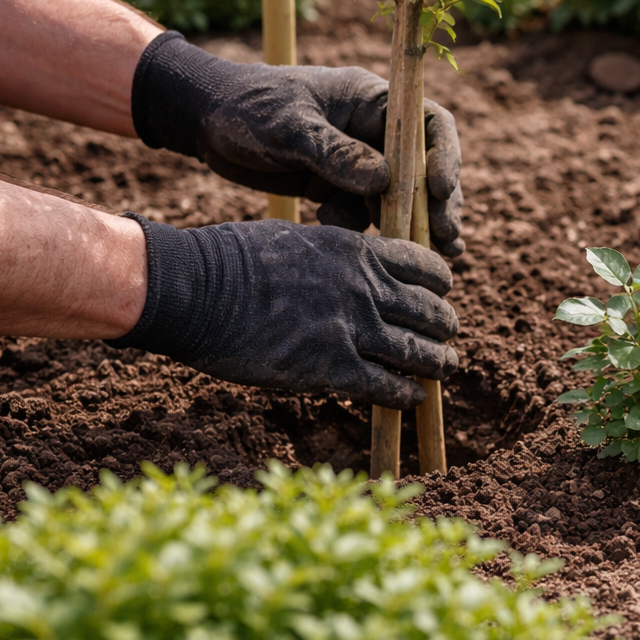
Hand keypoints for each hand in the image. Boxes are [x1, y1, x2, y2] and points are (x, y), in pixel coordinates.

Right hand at [110, 216, 458, 409]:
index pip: (426, 267)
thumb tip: (356, 271)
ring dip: (438, 364)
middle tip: (446, 338)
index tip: (440, 295)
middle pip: (432, 312)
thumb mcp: (298, 240)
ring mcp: (352, 328)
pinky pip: (388, 386)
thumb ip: (337, 257)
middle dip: (444, 327)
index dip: (439, 285)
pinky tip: (414, 398)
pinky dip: (407, 395)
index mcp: (357, 251)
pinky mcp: (332, 368)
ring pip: (420, 352)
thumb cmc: (230, 261)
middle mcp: (364, 288)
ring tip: (444, 369)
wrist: (193, 288)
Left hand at [131, 31, 463, 255]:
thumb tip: (384, 183)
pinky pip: (364, 215)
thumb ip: (334, 153)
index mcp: (372, 101)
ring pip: (399, 199)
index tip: (439, 190)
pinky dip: (365, 234)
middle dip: (437, 205)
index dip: (445, 157)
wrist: (202, 120)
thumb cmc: (245, 107)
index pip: (430, 125)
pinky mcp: (338, 186)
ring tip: (429, 258)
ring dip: (412, 227)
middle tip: (447, 240)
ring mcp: (358, 160)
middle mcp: (373, 131)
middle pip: (424, 169)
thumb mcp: (288, 127)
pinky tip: (355, 251)